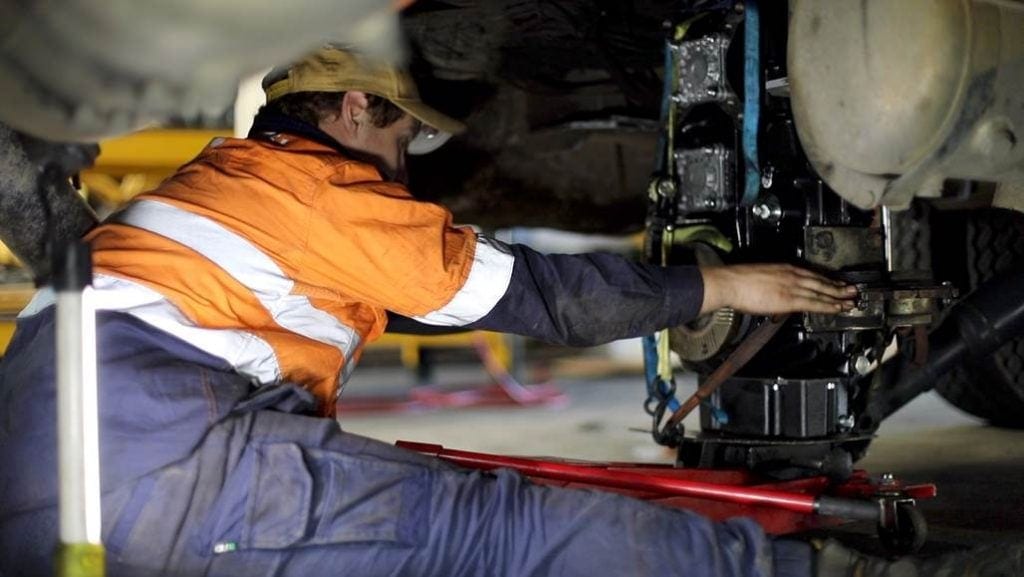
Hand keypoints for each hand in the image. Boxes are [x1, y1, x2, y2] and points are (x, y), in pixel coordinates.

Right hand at [699, 264, 856, 314]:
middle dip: (838, 287)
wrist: (730, 282)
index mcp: (784, 268)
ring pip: (821, 292)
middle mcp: (792, 275)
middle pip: (821, 282)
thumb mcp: (759, 276)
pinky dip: (828, 306)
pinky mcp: (790, 298)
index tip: (836, 283)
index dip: (826, 280)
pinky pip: (814, 303)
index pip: (811, 274)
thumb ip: (772, 283)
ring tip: (850, 301)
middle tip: (852, 291)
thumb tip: (776, 293)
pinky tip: (837, 308)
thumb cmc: (738, 281)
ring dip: (838, 297)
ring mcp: (792, 286)